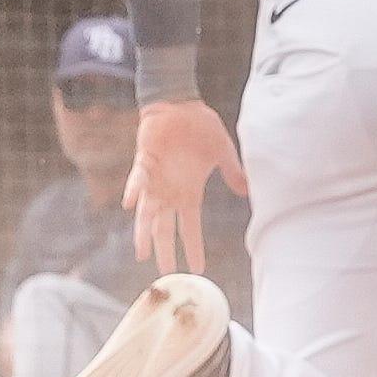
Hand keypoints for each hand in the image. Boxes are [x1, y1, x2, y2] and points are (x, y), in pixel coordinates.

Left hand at [124, 100, 248, 273]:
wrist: (179, 104)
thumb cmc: (200, 126)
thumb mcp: (222, 150)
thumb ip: (232, 171)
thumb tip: (247, 191)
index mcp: (189, 191)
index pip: (191, 226)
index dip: (193, 246)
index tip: (198, 268)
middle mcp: (170, 191)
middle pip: (165, 227)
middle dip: (164, 249)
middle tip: (164, 272)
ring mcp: (156, 179)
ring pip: (147, 212)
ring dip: (144, 230)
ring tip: (141, 251)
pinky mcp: (144, 162)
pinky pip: (138, 179)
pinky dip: (134, 190)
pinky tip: (130, 203)